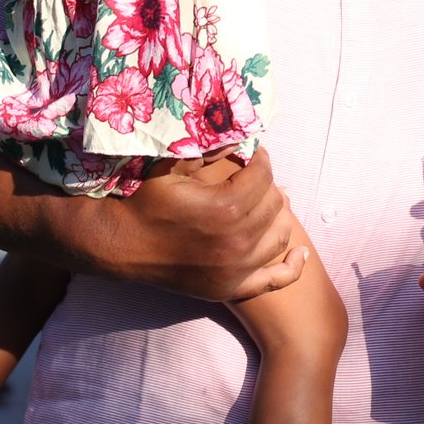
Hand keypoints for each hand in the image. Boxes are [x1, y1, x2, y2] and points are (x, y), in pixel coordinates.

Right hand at [113, 146, 305, 299]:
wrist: (123, 246)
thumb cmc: (148, 202)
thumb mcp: (174, 166)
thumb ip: (210, 149)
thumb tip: (240, 135)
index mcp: (226, 207)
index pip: (263, 175)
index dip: (259, 159)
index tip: (251, 154)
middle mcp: (237, 240)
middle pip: (275, 203)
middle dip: (266, 185)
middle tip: (254, 178)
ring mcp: (236, 269)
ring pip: (280, 235)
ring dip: (278, 216)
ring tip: (267, 203)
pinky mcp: (231, 288)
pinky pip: (275, 279)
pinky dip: (292, 266)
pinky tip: (301, 252)